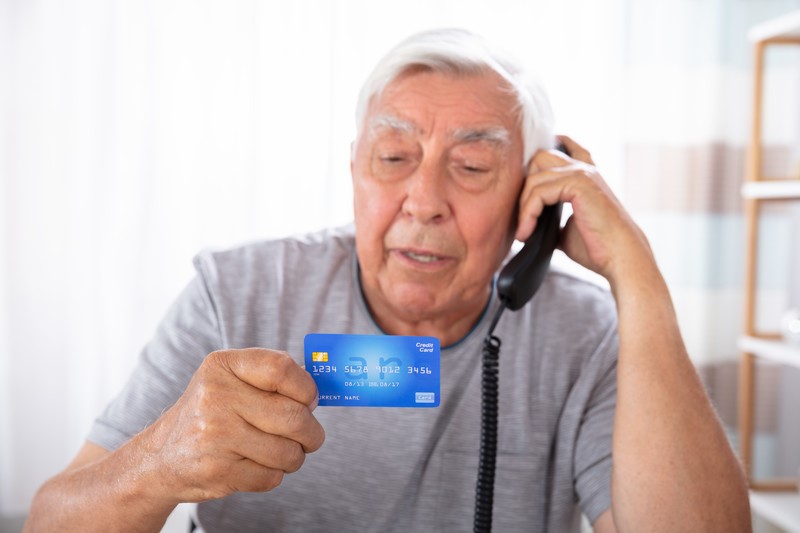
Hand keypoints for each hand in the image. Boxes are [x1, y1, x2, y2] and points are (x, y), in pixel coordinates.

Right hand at [136, 348, 324, 503]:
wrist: (161, 458)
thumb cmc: (210, 412)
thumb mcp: (229, 379)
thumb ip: (271, 376)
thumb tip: (318, 391)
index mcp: (222, 366)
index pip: (281, 368)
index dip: (307, 388)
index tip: (310, 399)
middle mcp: (216, 397)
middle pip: (293, 416)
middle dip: (311, 431)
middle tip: (309, 435)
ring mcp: (215, 436)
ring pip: (288, 451)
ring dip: (294, 456)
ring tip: (281, 450)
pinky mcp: (218, 471)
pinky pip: (271, 477)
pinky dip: (274, 474)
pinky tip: (258, 464)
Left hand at [515, 135, 653, 285]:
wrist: (620, 257)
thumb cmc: (597, 247)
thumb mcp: (566, 229)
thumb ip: (549, 218)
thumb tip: (527, 222)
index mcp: (585, 175)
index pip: (560, 148)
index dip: (537, 160)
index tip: (520, 187)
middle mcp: (584, 168)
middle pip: (538, 158)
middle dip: (524, 186)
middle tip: (522, 218)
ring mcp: (582, 173)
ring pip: (534, 177)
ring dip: (523, 207)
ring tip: (524, 233)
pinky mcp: (579, 184)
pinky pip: (539, 192)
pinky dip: (528, 214)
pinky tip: (527, 233)